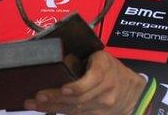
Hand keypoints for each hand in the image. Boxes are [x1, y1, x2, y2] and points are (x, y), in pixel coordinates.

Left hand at [23, 51, 146, 114]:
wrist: (134, 92)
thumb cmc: (112, 69)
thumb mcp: (100, 57)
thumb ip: (82, 59)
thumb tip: (56, 59)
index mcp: (105, 68)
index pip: (92, 80)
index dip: (77, 87)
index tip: (63, 89)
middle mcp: (105, 89)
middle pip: (79, 97)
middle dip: (55, 98)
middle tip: (36, 97)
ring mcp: (103, 105)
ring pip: (75, 109)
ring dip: (52, 108)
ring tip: (33, 104)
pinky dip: (61, 113)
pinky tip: (46, 110)